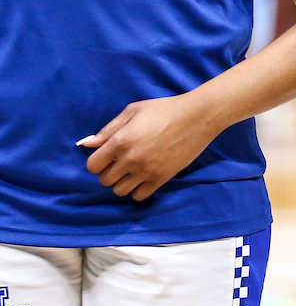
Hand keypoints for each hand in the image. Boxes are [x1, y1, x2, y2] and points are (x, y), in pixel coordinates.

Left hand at [78, 95, 222, 200]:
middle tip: (120, 163)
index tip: (106, 156)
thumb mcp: (133, 110)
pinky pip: (139, 195)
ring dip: (122, 182)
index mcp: (120, 141)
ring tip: (131, 171)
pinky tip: (143, 178)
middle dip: (108, 172)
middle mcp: (130, 160)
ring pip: (120, 191)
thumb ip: (109, 129)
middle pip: (105, 180)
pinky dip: (137, 190)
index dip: (97, 161)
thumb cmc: (164, 109)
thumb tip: (88, 144)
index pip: (93, 166)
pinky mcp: (162, 178)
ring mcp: (146, 171)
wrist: (197, 117)